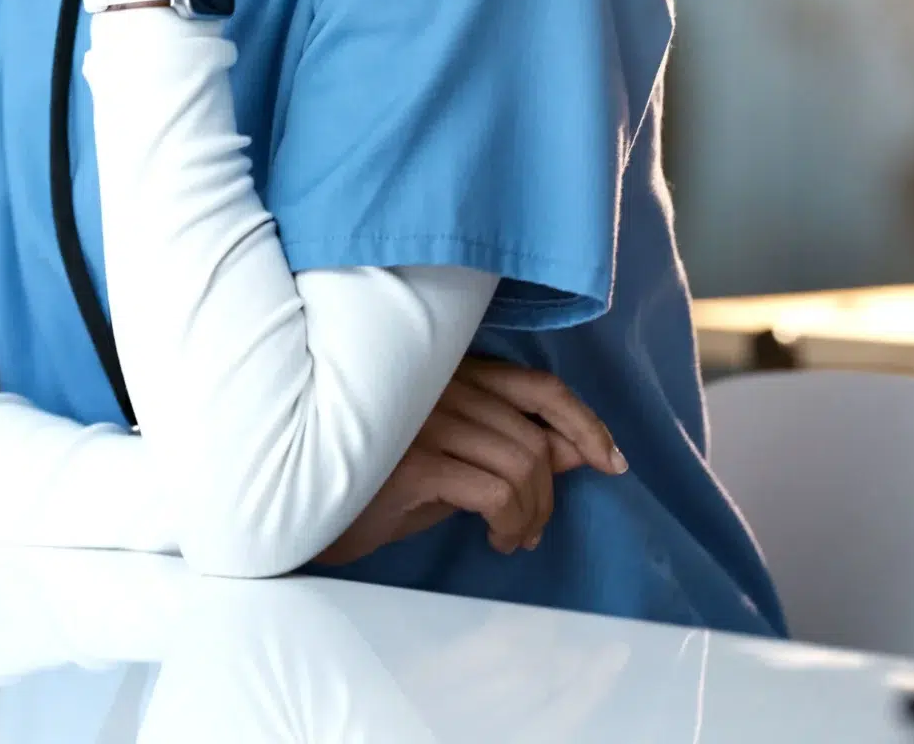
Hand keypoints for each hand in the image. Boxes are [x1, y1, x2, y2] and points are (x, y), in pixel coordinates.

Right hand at [316, 359, 627, 565]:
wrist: (302, 509)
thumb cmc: (373, 483)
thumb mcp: (451, 462)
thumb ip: (510, 448)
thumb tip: (577, 450)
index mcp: (446, 375)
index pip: (537, 385)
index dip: (585, 422)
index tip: (611, 462)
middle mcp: (435, 387)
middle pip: (534, 437)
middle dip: (550, 494)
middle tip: (532, 530)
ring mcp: (422, 420)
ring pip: (521, 466)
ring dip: (532, 515)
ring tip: (513, 538)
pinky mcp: (412, 461)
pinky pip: (495, 493)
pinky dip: (511, 522)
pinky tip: (496, 539)